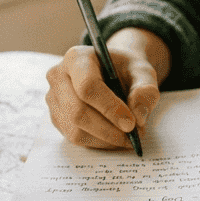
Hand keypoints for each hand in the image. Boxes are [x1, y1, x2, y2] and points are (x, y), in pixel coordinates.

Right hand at [45, 40, 162, 149]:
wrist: (113, 72)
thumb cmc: (125, 70)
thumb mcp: (143, 72)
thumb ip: (145, 89)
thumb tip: (138, 115)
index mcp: (77, 58)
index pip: (88, 86)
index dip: (109, 108)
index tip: (131, 123)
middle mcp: (58, 76)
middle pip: (78, 112)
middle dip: (108, 130)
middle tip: (134, 136)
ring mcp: (53, 98)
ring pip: (75, 130)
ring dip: (106, 139)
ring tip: (128, 136)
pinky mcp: (56, 117)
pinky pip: (75, 138)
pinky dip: (99, 142)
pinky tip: (115, 136)